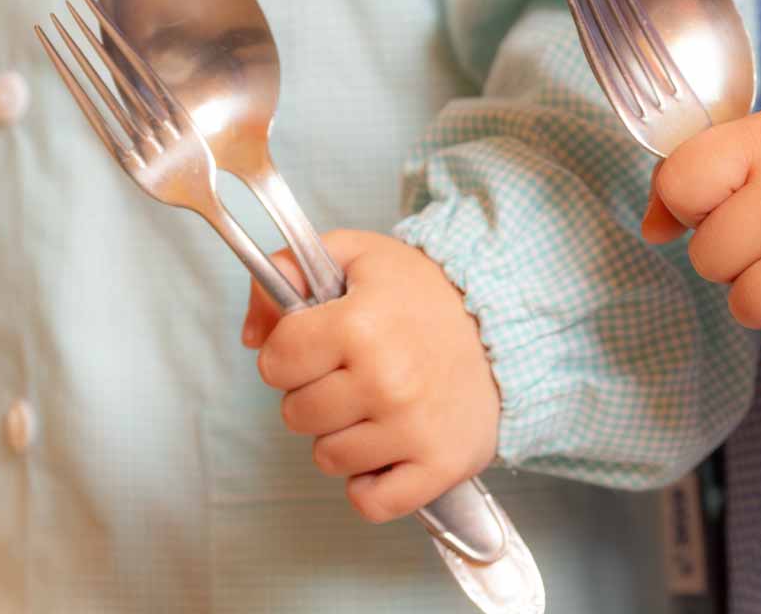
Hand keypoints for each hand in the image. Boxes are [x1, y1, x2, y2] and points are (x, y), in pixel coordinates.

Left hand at [240, 230, 499, 522]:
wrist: (507, 329)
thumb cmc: (426, 298)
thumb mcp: (358, 257)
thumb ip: (290, 270)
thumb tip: (253, 335)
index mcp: (359, 324)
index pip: (275, 362)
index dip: (293, 351)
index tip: (325, 342)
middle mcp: (386, 380)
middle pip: (296, 415)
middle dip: (318, 394)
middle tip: (360, 373)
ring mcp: (413, 429)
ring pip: (328, 459)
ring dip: (346, 436)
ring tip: (382, 406)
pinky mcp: (438, 467)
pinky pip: (371, 503)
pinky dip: (372, 485)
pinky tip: (390, 450)